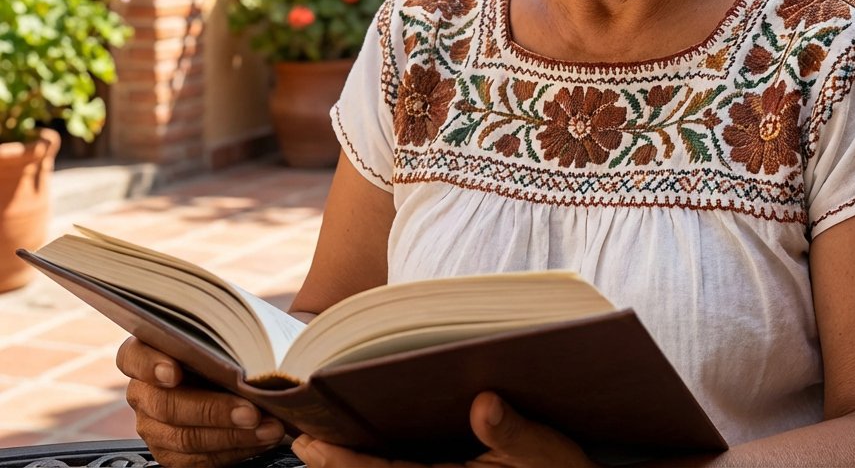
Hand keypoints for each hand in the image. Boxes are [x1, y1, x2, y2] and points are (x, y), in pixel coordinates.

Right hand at [115, 336, 284, 466]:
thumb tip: (254, 338)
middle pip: (167, 406)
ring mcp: (154, 426)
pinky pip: (197, 459)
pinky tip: (260, 438)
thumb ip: (224, 333)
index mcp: (147, 352)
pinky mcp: (171, 452)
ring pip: (185, 438)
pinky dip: (234, 450)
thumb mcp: (223, 330)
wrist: (236, 369)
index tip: (174, 372)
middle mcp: (144, 392)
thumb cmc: (229, 343)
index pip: (133, 357)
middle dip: (213, 410)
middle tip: (251, 411)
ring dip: (232, 435)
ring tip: (268, 427)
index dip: (151, 365)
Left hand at [290, 392, 597, 467]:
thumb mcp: (548, 453)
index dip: (347, 463)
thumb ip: (515, 434)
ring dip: (355, 461)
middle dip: (337, 462)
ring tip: (318, 440)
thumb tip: (483, 402)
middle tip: (298, 439)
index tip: (311, 444)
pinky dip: (382, 459)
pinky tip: (368, 439)